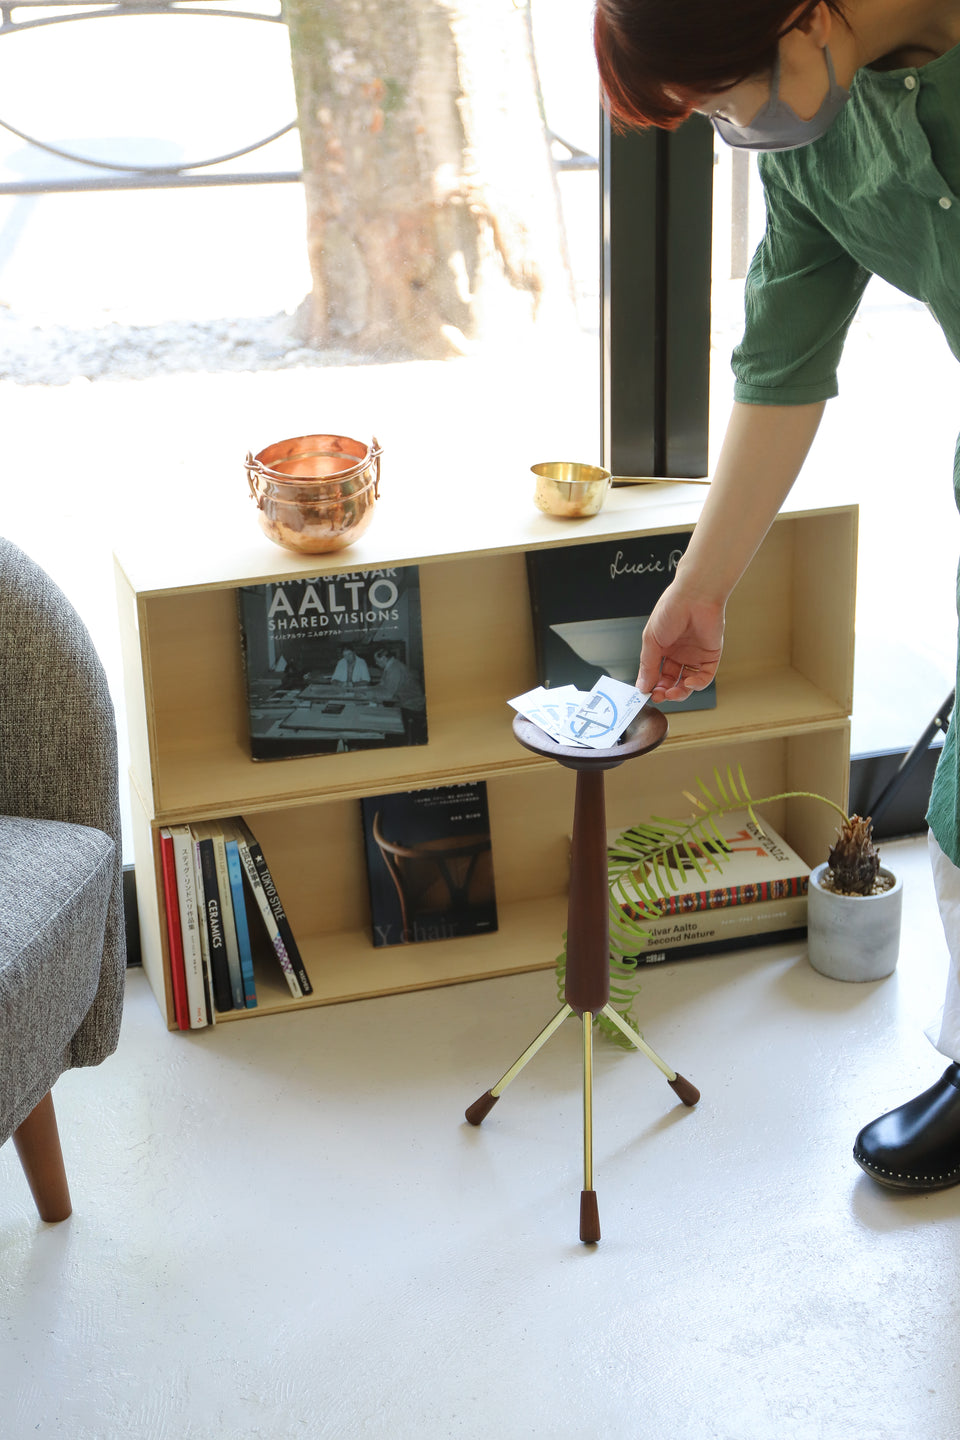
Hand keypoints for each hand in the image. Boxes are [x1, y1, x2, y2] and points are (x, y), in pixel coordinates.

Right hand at [636, 583, 724, 703]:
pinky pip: (705, 676)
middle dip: (664, 691)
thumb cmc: (671, 610)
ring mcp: (695, 655)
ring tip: (671, 693)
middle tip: (659, 696)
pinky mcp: (710, 656)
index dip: (651, 685)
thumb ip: (647, 665)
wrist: (695, 596)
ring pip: (687, 682)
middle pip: (671, 681)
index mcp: (662, 648)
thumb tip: (641, 687)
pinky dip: (697, 684)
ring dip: (680, 692)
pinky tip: (689, 683)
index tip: (646, 694)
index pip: (656, 674)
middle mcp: (679, 653)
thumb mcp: (651, 640)